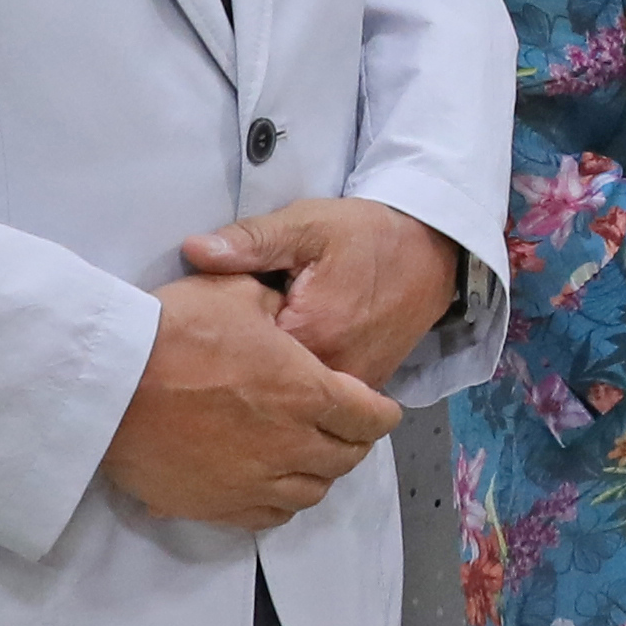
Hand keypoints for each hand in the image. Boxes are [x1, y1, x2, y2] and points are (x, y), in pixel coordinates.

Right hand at [104, 265, 400, 528]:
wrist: (106, 383)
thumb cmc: (172, 331)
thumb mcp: (234, 292)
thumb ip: (274, 305)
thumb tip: (284, 312)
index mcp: (305, 393)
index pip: (369, 417)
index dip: (381, 413)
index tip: (380, 409)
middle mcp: (290, 446)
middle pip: (345, 458)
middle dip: (353, 441)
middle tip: (345, 428)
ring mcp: (254, 482)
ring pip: (312, 492)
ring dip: (320, 473)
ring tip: (310, 456)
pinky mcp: (217, 505)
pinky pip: (270, 515)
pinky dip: (282, 501)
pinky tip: (272, 483)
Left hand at [182, 195, 464, 388]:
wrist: (431, 249)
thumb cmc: (366, 235)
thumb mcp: (306, 224)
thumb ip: (251, 242)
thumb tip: (194, 250)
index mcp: (309, 333)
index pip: (241, 353)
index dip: (221, 338)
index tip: (211, 321)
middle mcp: (333, 372)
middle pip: (266, 383)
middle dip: (243, 363)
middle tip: (232, 335)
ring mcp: (353, 387)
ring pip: (294, 397)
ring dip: (272, 378)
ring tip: (260, 349)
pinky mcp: (366, 388)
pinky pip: (321, 400)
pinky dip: (300, 385)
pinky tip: (289, 361)